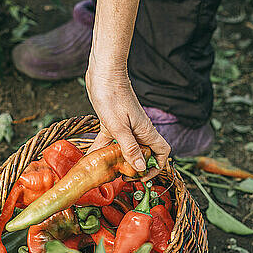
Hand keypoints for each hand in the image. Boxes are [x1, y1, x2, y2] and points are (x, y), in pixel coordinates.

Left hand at [85, 62, 169, 179]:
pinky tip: (90, 158)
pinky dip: (102, 150)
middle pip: (143, 153)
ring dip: (118, 161)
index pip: (161, 152)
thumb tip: (141, 167)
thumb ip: (129, 148)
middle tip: (122, 178)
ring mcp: (125, 126)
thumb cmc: (112, 96)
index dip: (157, 166)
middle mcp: (138, 130)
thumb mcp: (119, 126)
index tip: (143, 176)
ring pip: (125, 149)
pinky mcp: (112, 122)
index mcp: (145, 131)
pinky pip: (110, 141)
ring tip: (106, 173)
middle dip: (135, 167)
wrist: (103, 73)